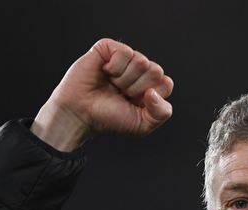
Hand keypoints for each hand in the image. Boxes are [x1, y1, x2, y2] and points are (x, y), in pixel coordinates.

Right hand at [31, 38, 173, 151]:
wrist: (81, 114)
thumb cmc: (110, 119)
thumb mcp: (143, 124)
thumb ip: (162, 113)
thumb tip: (154, 92)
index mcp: (150, 85)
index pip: (166, 83)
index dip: (151, 97)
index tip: (133, 104)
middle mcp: (139, 69)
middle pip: (156, 71)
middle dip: (137, 88)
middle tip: (121, 94)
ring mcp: (125, 57)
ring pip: (141, 61)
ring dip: (124, 79)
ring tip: (111, 85)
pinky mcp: (109, 48)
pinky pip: (125, 53)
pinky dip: (114, 68)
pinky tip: (104, 72)